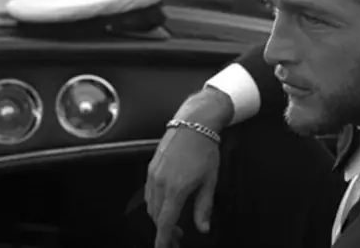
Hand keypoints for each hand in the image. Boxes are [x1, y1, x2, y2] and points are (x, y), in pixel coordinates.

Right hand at [145, 126, 220, 247]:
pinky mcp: (151, 167)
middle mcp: (160, 183)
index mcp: (176, 188)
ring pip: (150, 205)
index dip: (163, 240)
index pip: (165, 222)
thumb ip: (204, 207)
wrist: (194, 123)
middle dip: (164, 231)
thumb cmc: (205, 149)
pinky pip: (149, 192)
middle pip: (156, 216)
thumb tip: (203, 228)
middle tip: (178, 238)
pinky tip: (167, 204)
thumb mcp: (210, 180)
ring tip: (174, 222)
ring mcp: (153, 174)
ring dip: (159, 217)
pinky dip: (155, 203)